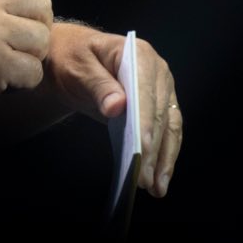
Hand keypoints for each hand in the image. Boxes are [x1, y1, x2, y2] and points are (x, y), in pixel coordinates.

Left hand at [41, 25, 180, 197]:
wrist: (73, 56)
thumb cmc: (73, 57)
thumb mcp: (77, 67)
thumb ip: (96, 84)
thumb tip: (117, 107)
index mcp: (139, 54)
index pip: (146, 92)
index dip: (145, 121)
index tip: (143, 148)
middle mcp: (157, 72)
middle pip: (160, 114)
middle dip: (154, 149)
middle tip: (145, 178)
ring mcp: (161, 90)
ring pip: (169, 128)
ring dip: (164, 159)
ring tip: (157, 188)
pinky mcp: (158, 107)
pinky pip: (166, 133)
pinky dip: (163, 155)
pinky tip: (157, 177)